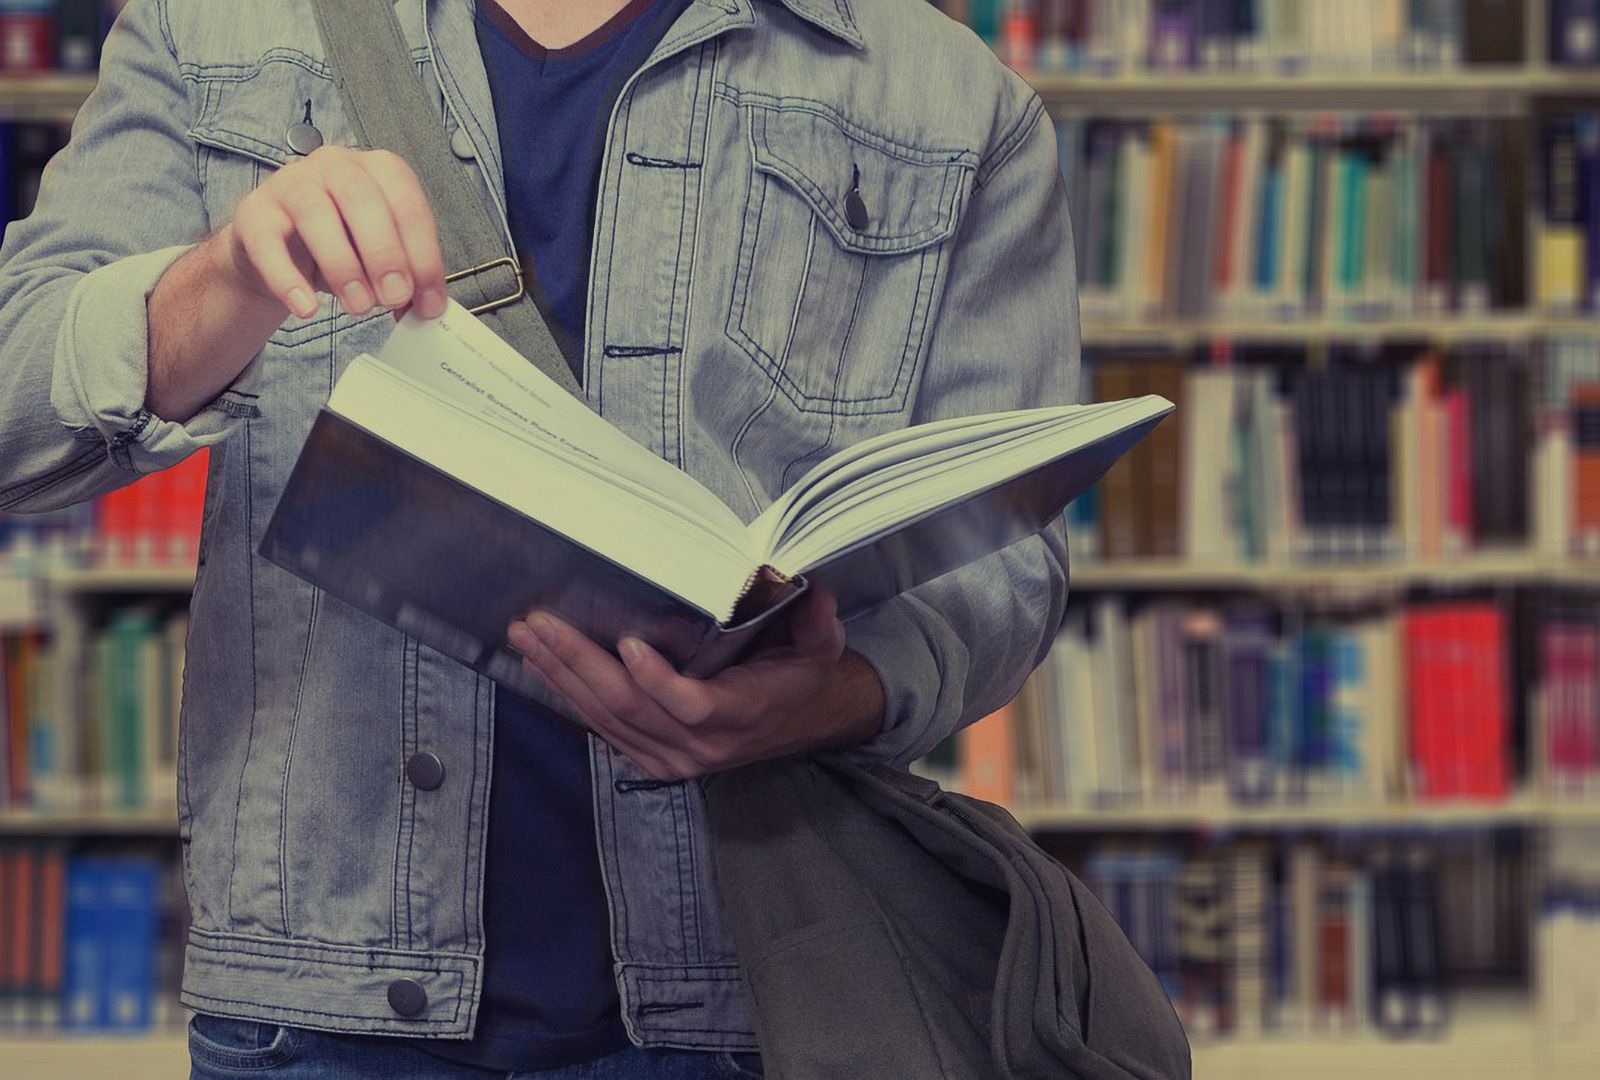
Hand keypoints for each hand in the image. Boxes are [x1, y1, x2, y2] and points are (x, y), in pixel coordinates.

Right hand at [220, 144, 447, 320]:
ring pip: (315, 213)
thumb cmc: (339, 245)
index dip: (423, 257)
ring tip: (358, 306)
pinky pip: (267, 242)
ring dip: (342, 266)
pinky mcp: (254, 213)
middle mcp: (335, 166)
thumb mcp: (379, 258)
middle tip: (394, 298)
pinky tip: (306, 308)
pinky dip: (288, 279)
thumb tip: (426, 309)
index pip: (408, 205)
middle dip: (385, 254)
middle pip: (362, 199)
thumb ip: (405, 278)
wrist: (278, 251)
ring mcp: (291, 184)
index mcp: (378, 170)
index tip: (429, 302)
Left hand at [508, 590, 885, 779]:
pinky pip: (602, 728)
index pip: (693, 706)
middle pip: (630, 708)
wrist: (791, 722)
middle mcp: (702, 745)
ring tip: (528, 636)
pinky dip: (569, 694)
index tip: (628, 643)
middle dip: (579, 663)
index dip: (658, 681)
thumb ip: (817, 622)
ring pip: (607, 719)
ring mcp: (672, 757)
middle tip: (541, 624)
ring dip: (562, 675)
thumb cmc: (797, 675)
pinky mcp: (650, 758)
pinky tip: (541, 664)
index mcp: (742, 714)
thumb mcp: (819, 646)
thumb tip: (814, 590)